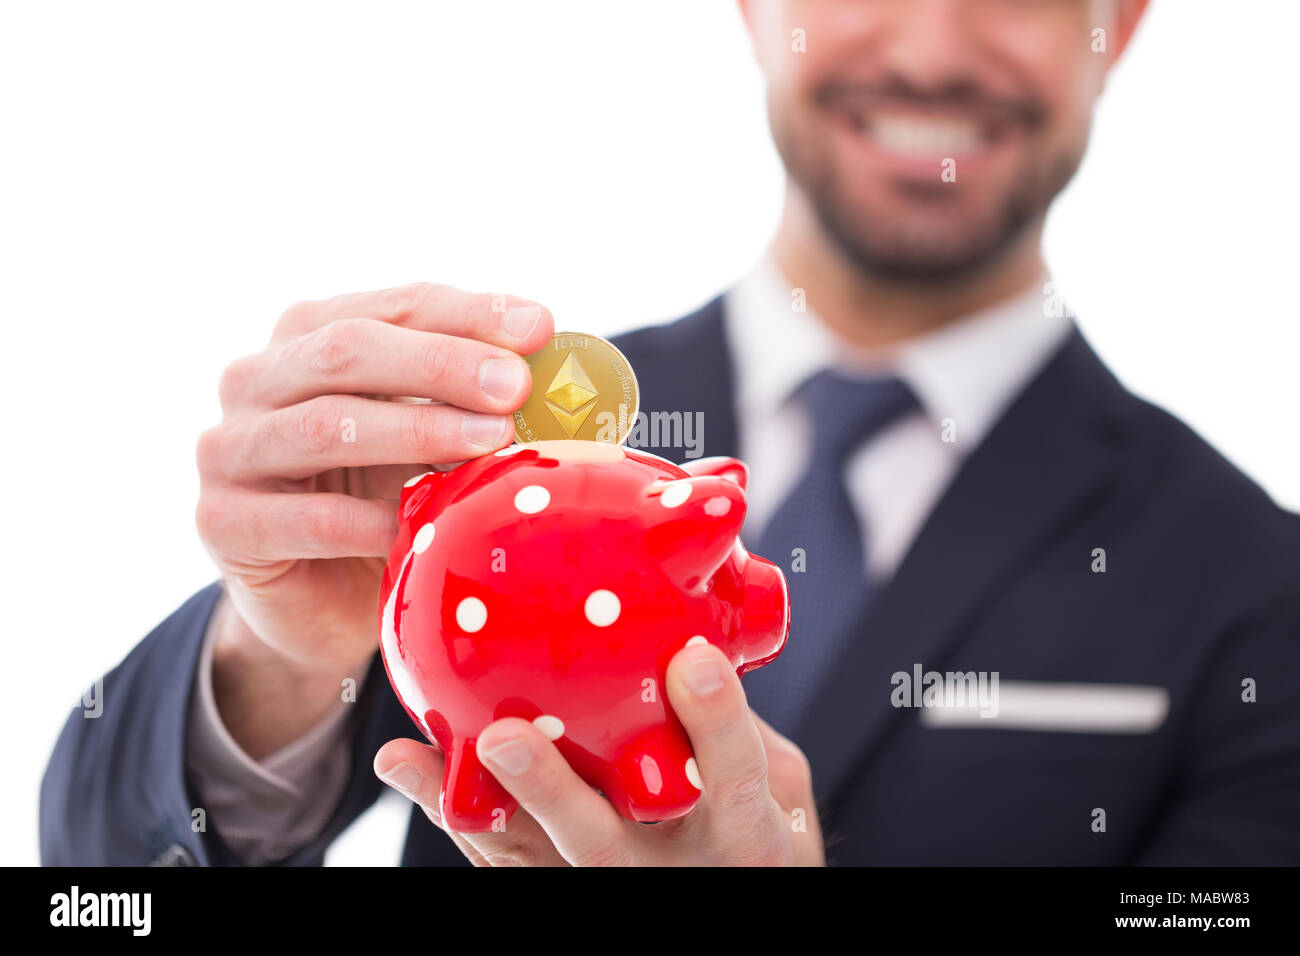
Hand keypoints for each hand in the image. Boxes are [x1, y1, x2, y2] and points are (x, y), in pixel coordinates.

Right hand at [195, 283, 552, 756]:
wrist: (319, 603)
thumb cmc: (385, 499)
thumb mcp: (433, 438)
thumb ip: (478, 400)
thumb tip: (567, 372)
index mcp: (311, 336)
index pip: (396, 306)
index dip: (469, 313)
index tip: (541, 328)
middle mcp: (257, 378)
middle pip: (350, 350)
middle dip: (443, 363)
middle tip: (518, 387)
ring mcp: (229, 449)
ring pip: (324, 423)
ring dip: (416, 429)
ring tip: (491, 441)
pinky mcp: (223, 523)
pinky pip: (306, 518)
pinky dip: (370, 520)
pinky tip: (419, 524)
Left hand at [373, 641, 825, 865]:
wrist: (735, 892)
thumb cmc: (758, 832)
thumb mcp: (781, 784)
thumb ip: (736, 722)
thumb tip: (689, 630)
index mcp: (739, 827)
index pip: (733, 774)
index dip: (715, 719)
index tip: (691, 658)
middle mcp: (665, 864)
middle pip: (602, 840)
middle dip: (551, 792)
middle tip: (507, 737)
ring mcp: (609, 881)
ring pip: (532, 855)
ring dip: (474, 802)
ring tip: (415, 757)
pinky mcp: (559, 885)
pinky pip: (501, 857)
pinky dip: (449, 809)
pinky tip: (405, 763)